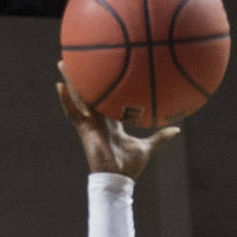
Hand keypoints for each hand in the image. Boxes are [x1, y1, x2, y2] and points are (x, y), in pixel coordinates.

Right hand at [56, 61, 179, 178]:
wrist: (118, 178)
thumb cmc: (130, 165)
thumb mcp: (147, 147)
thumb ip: (160, 138)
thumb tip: (177, 129)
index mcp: (112, 122)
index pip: (108, 100)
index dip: (106, 88)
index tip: (105, 71)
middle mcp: (99, 120)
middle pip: (90, 94)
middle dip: (85, 79)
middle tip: (80, 59)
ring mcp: (90, 123)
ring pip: (78, 98)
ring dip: (71, 81)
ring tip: (64, 62)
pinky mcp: (84, 129)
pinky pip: (72, 112)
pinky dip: (66, 100)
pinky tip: (59, 85)